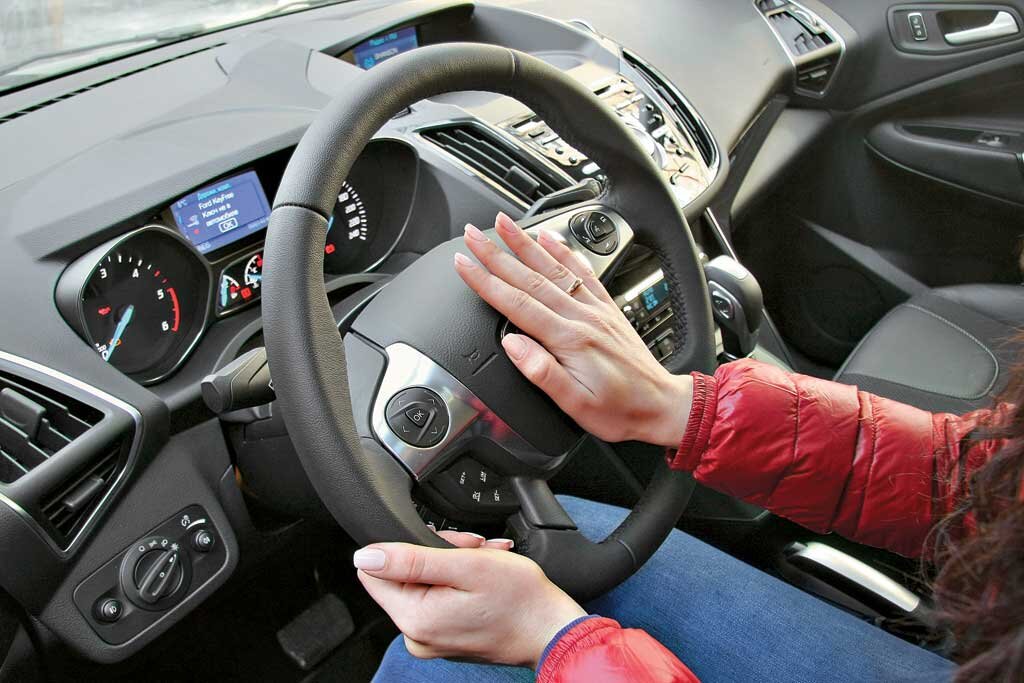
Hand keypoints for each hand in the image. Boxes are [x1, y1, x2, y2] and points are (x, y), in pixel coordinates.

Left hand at [354, 531, 585, 667]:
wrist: (550, 630)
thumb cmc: (519, 599)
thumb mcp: (467, 566)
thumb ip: (412, 558)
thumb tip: (365, 556)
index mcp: (414, 618)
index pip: (375, 572)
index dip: (406, 546)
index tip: (443, 544)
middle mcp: (416, 635)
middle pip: (402, 574)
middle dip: (437, 552)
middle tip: (473, 549)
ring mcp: (431, 639)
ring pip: (423, 582)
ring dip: (453, 563)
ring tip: (484, 559)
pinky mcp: (445, 636)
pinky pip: (438, 597)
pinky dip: (459, 580)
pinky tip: (484, 575)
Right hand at [454, 212, 692, 446]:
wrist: (661, 407)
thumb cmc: (619, 411)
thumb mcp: (576, 405)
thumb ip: (542, 373)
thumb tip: (512, 345)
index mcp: (570, 340)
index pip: (518, 304)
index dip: (486, 282)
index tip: (464, 263)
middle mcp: (582, 317)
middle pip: (530, 278)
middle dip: (497, 254)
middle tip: (473, 233)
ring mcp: (595, 309)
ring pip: (554, 268)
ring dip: (526, 243)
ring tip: (504, 223)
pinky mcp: (606, 309)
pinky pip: (583, 272)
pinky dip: (564, 251)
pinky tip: (550, 237)